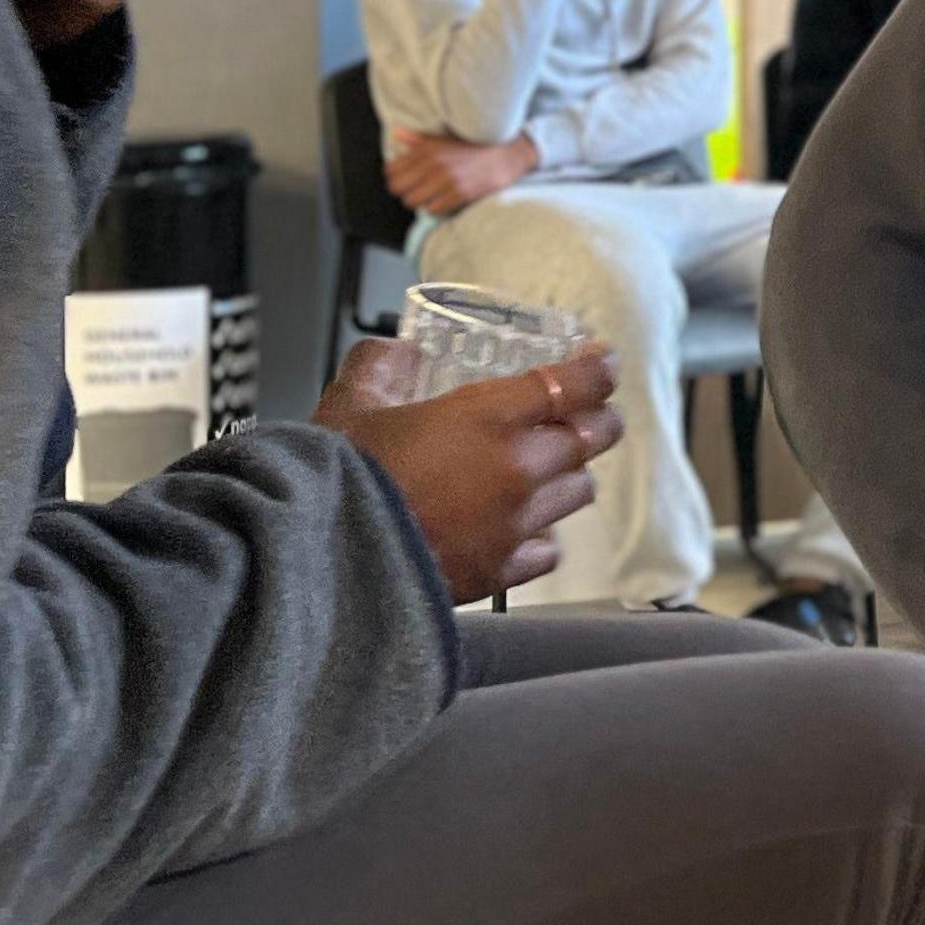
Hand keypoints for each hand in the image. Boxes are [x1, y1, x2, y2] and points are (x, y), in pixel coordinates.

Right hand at [311, 338, 621, 603]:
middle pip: (593, 438)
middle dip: (597, 420)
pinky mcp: (501, 571)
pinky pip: (548, 550)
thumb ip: (381, 366)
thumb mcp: (352, 403)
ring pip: (578, 492)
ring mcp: (515, 524)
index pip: (576, 384)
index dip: (597, 370)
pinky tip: (524, 528)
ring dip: (570, 475)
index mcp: (490, 417)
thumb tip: (397, 353)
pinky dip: (543, 536)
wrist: (323, 559)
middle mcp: (517, 469)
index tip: (601, 362)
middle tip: (588, 413)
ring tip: (553, 468)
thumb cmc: (338, 480)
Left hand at [385, 129, 538, 214]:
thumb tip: (395, 132)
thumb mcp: (444, 139)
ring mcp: (447, 180)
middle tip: (414, 189)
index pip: (392, 170)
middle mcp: (435, 164)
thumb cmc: (472, 147)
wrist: (504, 156)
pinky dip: (434, 207)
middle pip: (399, 188)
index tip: (402, 178)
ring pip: (414, 201)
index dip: (393, 177)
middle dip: (404, 190)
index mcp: (428, 149)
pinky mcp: (460, 194)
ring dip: (419, 201)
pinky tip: (441, 200)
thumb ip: (417, 139)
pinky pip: (433, 209)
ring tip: (427, 195)